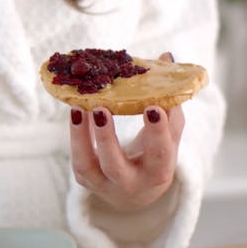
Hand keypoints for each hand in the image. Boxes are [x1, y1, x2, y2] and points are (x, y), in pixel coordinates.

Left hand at [69, 53, 184, 209]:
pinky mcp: (86, 179)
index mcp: (158, 171)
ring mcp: (104, 184)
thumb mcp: (168, 134)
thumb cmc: (156, 154)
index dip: (158, 131)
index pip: (161, 153)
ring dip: (80, 136)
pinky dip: (76, 135)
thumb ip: (170, 99)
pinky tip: (76, 112)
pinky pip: (77, 159)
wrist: (137, 191)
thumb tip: (166, 56)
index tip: (152, 106)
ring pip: (87, 165)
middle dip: (107, 139)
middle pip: (116, 166)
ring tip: (78, 108)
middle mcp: (131, 183)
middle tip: (102, 109)